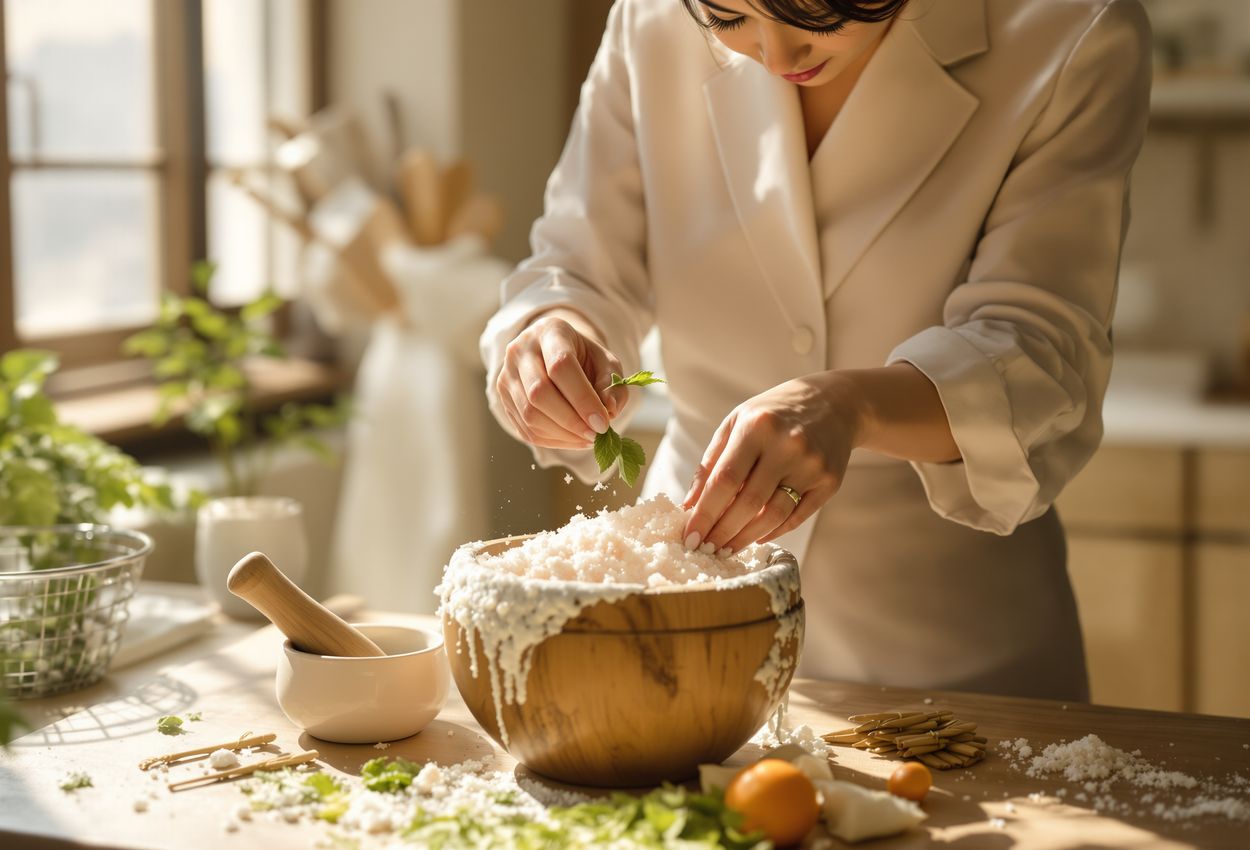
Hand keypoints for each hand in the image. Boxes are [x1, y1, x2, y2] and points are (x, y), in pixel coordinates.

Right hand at [496, 312, 629, 449]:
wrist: (554, 353)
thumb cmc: (584, 358)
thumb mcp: (607, 363)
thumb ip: (613, 385)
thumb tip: (609, 411)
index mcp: (550, 332)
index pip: (560, 365)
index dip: (582, 398)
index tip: (603, 422)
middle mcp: (520, 350)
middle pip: (539, 392)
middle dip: (571, 421)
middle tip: (595, 434)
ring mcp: (506, 374)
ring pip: (529, 414)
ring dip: (562, 434)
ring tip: (587, 438)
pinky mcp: (503, 397)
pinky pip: (525, 428)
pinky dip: (552, 440)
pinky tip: (573, 439)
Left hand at [681, 374, 862, 552]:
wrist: (834, 403)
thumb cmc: (773, 415)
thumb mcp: (736, 424)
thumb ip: (711, 463)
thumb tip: (690, 505)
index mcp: (757, 427)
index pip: (725, 480)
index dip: (705, 513)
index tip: (690, 536)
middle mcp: (787, 445)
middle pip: (749, 502)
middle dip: (723, 532)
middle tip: (707, 548)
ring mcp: (812, 465)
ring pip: (774, 515)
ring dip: (746, 537)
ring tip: (727, 547)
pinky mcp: (830, 481)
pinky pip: (797, 516)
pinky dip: (773, 531)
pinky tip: (756, 535)